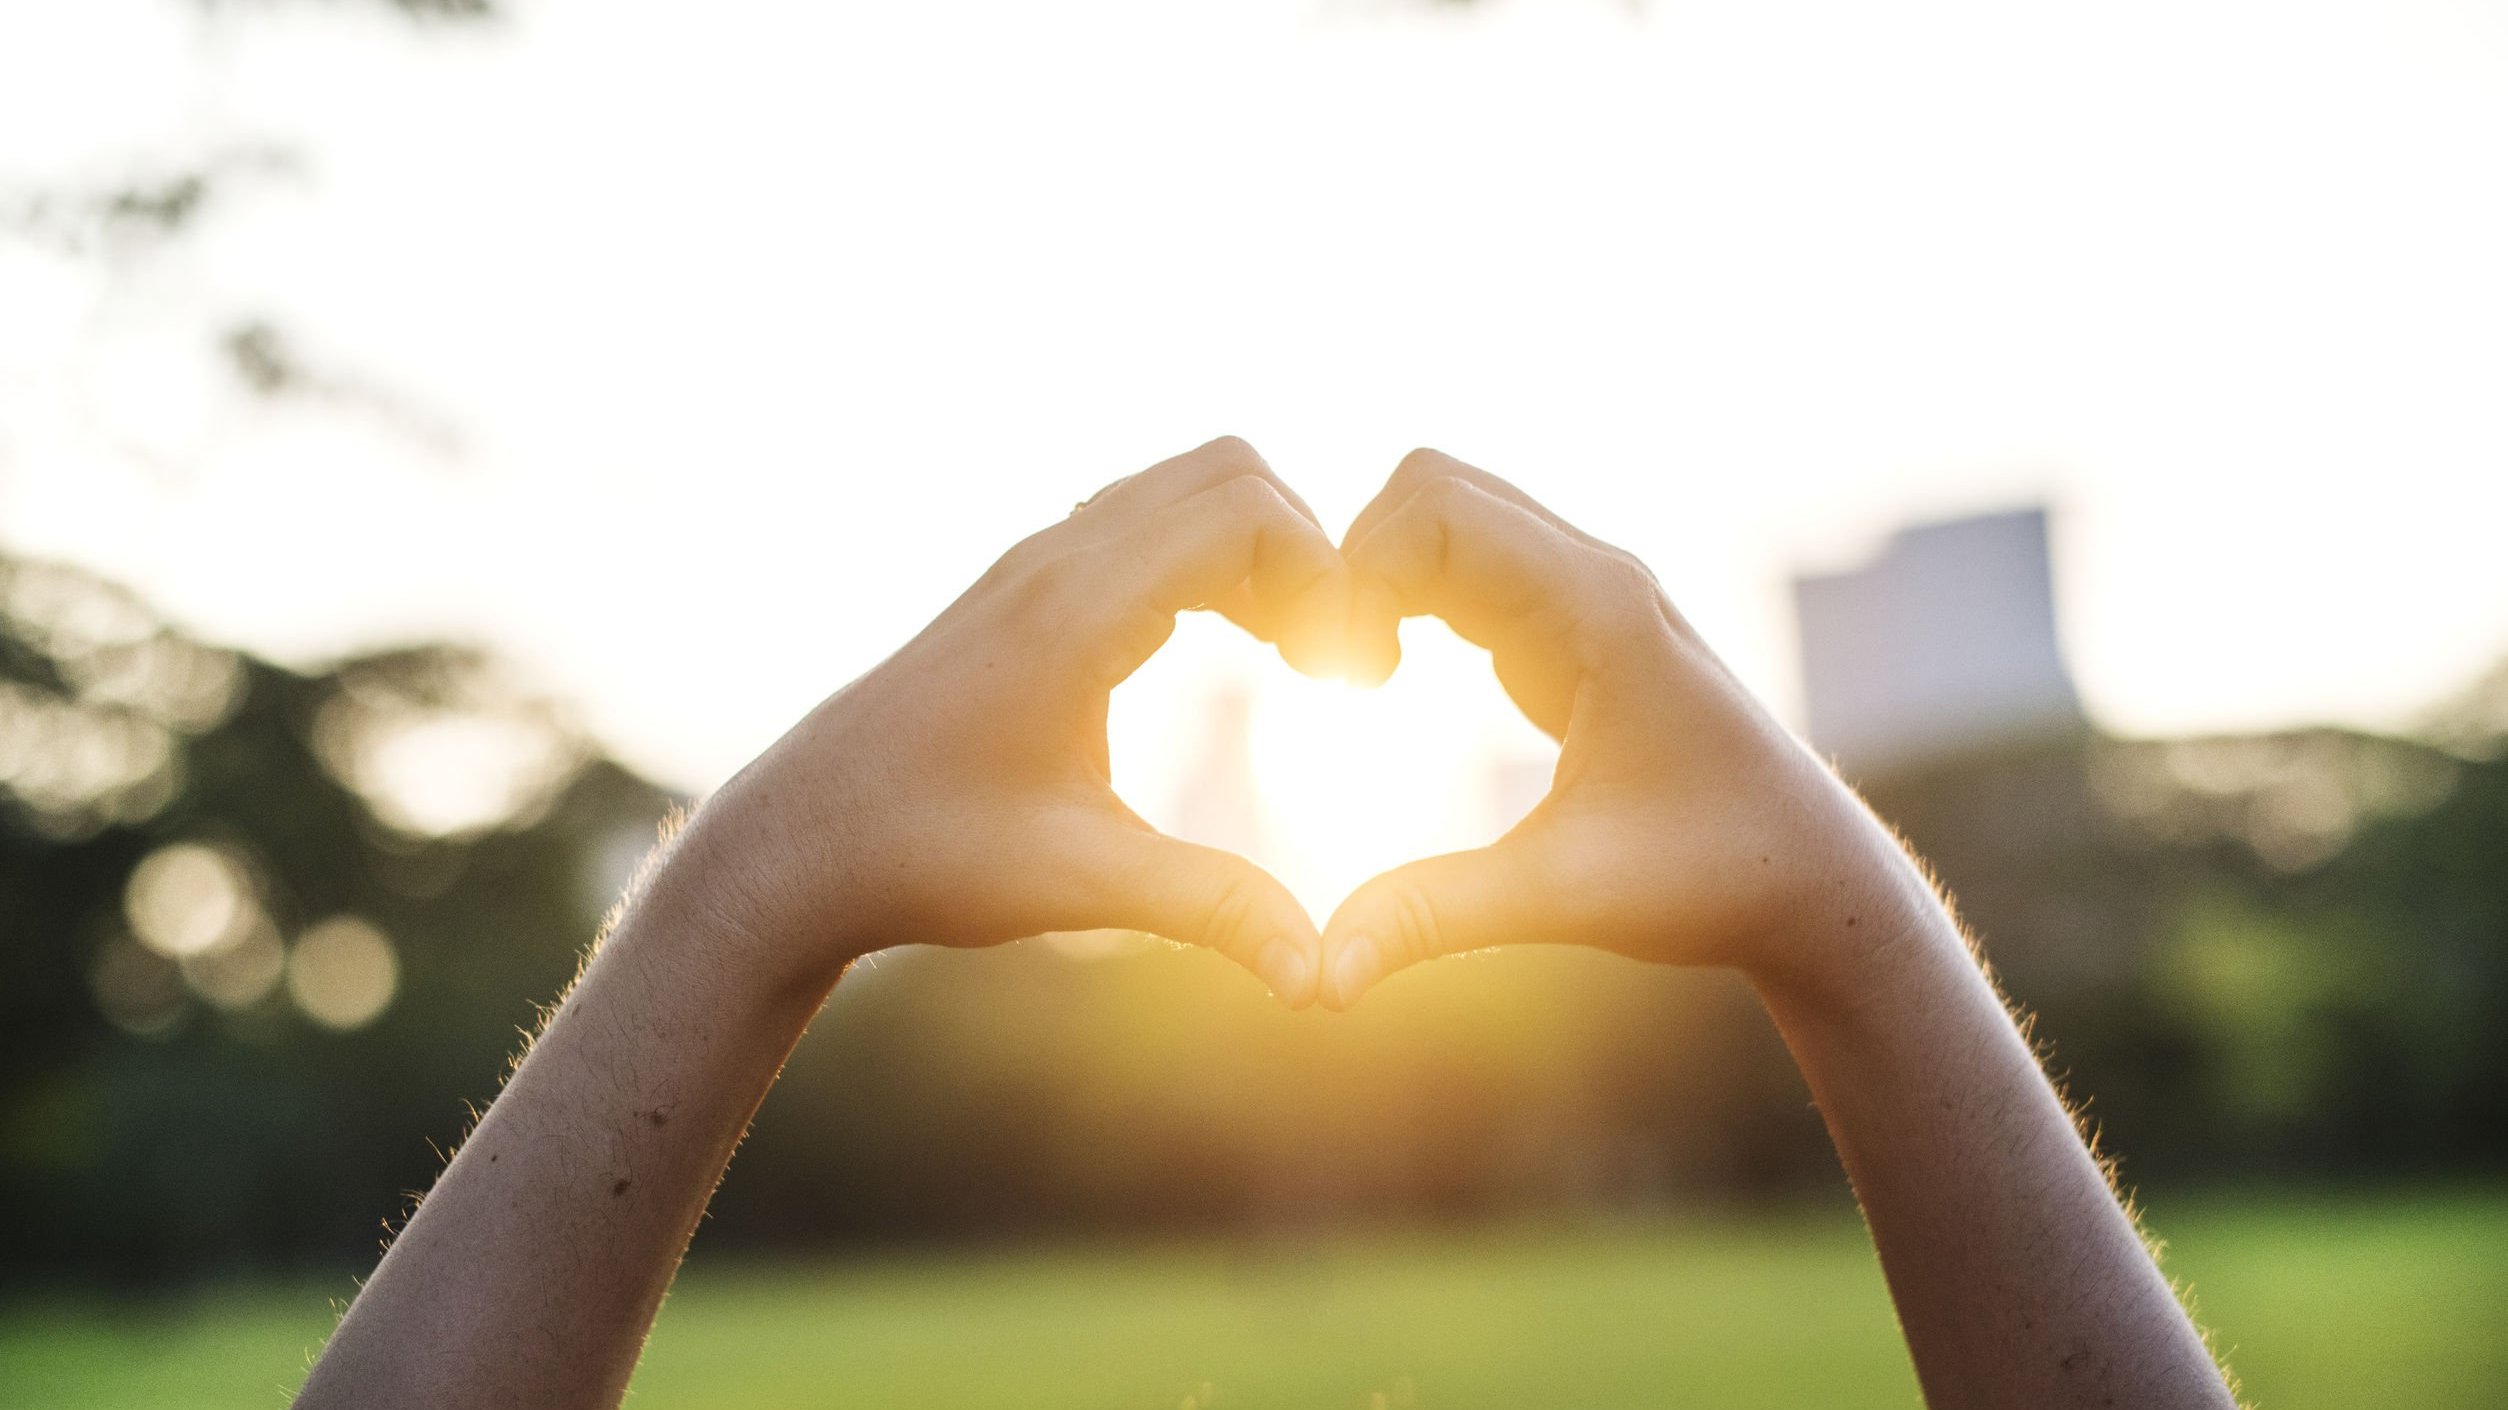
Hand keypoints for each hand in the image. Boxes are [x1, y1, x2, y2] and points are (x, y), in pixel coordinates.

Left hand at [660, 437, 1347, 1004]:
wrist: (798, 846)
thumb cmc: (924, 859)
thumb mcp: (1077, 885)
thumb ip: (1208, 908)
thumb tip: (1319, 976)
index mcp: (1073, 614)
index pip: (1243, 513)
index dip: (1324, 576)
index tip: (1346, 675)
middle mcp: (1053, 562)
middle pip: (1229, 470)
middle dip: (1307, 548)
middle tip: (1331, 659)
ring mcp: (1034, 563)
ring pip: (1186, 483)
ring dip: (1260, 545)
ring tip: (1293, 652)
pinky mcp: (1025, 585)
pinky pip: (1145, 517)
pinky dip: (1210, 552)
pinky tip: (1226, 642)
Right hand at [1319, 450, 1910, 1009]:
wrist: (1814, 882)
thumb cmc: (1713, 879)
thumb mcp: (1565, 898)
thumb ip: (1437, 917)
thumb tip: (1322, 977)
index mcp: (1599, 609)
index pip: (1436, 511)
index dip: (1358, 575)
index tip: (1338, 680)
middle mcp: (1597, 577)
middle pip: (1433, 487)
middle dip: (1358, 559)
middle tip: (1333, 672)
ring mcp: (1590, 594)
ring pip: (1451, 516)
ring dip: (1382, 575)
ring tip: (1355, 678)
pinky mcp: (1578, 626)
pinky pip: (1470, 564)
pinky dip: (1410, 596)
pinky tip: (1387, 680)